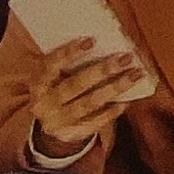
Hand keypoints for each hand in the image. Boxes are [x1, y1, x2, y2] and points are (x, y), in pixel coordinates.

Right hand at [22, 31, 146, 155]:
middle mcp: (44, 103)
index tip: (92, 39)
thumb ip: (68, 63)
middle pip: (75, 85)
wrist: (48, 126)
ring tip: (135, 74)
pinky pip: (95, 122)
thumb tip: (103, 42)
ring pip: (89, 103)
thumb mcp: (54, 76)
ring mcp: (58, 121)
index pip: (51, 65)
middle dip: (102, 70)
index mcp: (38, 83)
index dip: (69, 52)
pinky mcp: (72, 134)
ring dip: (114, 88)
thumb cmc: (57, 88)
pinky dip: (111, 111)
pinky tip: (126, 101)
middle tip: (126, 57)